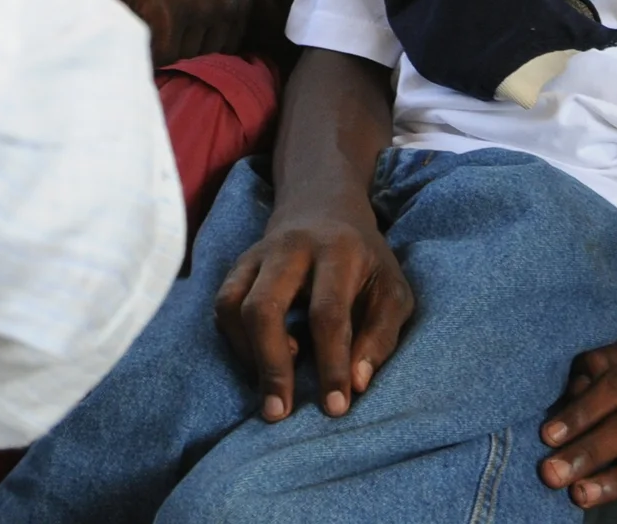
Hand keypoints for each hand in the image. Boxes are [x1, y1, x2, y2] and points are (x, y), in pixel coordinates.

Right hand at [91, 0, 251, 63]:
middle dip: (179, 43)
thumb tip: (202, 47)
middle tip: (156, 15)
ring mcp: (199, 12)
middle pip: (202, 54)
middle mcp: (227, 6)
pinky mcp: (168, 18)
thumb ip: (213, 5)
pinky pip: (158, 56)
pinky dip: (145, 47)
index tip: (177, 25)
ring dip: (160, 45)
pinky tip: (136, 19)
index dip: (197, 40)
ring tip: (146, 13)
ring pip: (179, 57)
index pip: (226, 48)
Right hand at [213, 197, 413, 422]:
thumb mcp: (393, 290)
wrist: (323, 204)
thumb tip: (357, 383)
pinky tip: (259, 360)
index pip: (329, 313)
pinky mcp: (238, 265)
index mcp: (337, 252)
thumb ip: (381, 335)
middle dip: (272, 365)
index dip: (331, 363)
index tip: (335, 408)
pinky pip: (223, 306)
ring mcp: (257, 254)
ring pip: (234, 306)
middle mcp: (290, 248)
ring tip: (272, 387)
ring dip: (248, 354)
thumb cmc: (365, 260)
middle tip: (279, 412)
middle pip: (264, 307)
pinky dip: (236, 340)